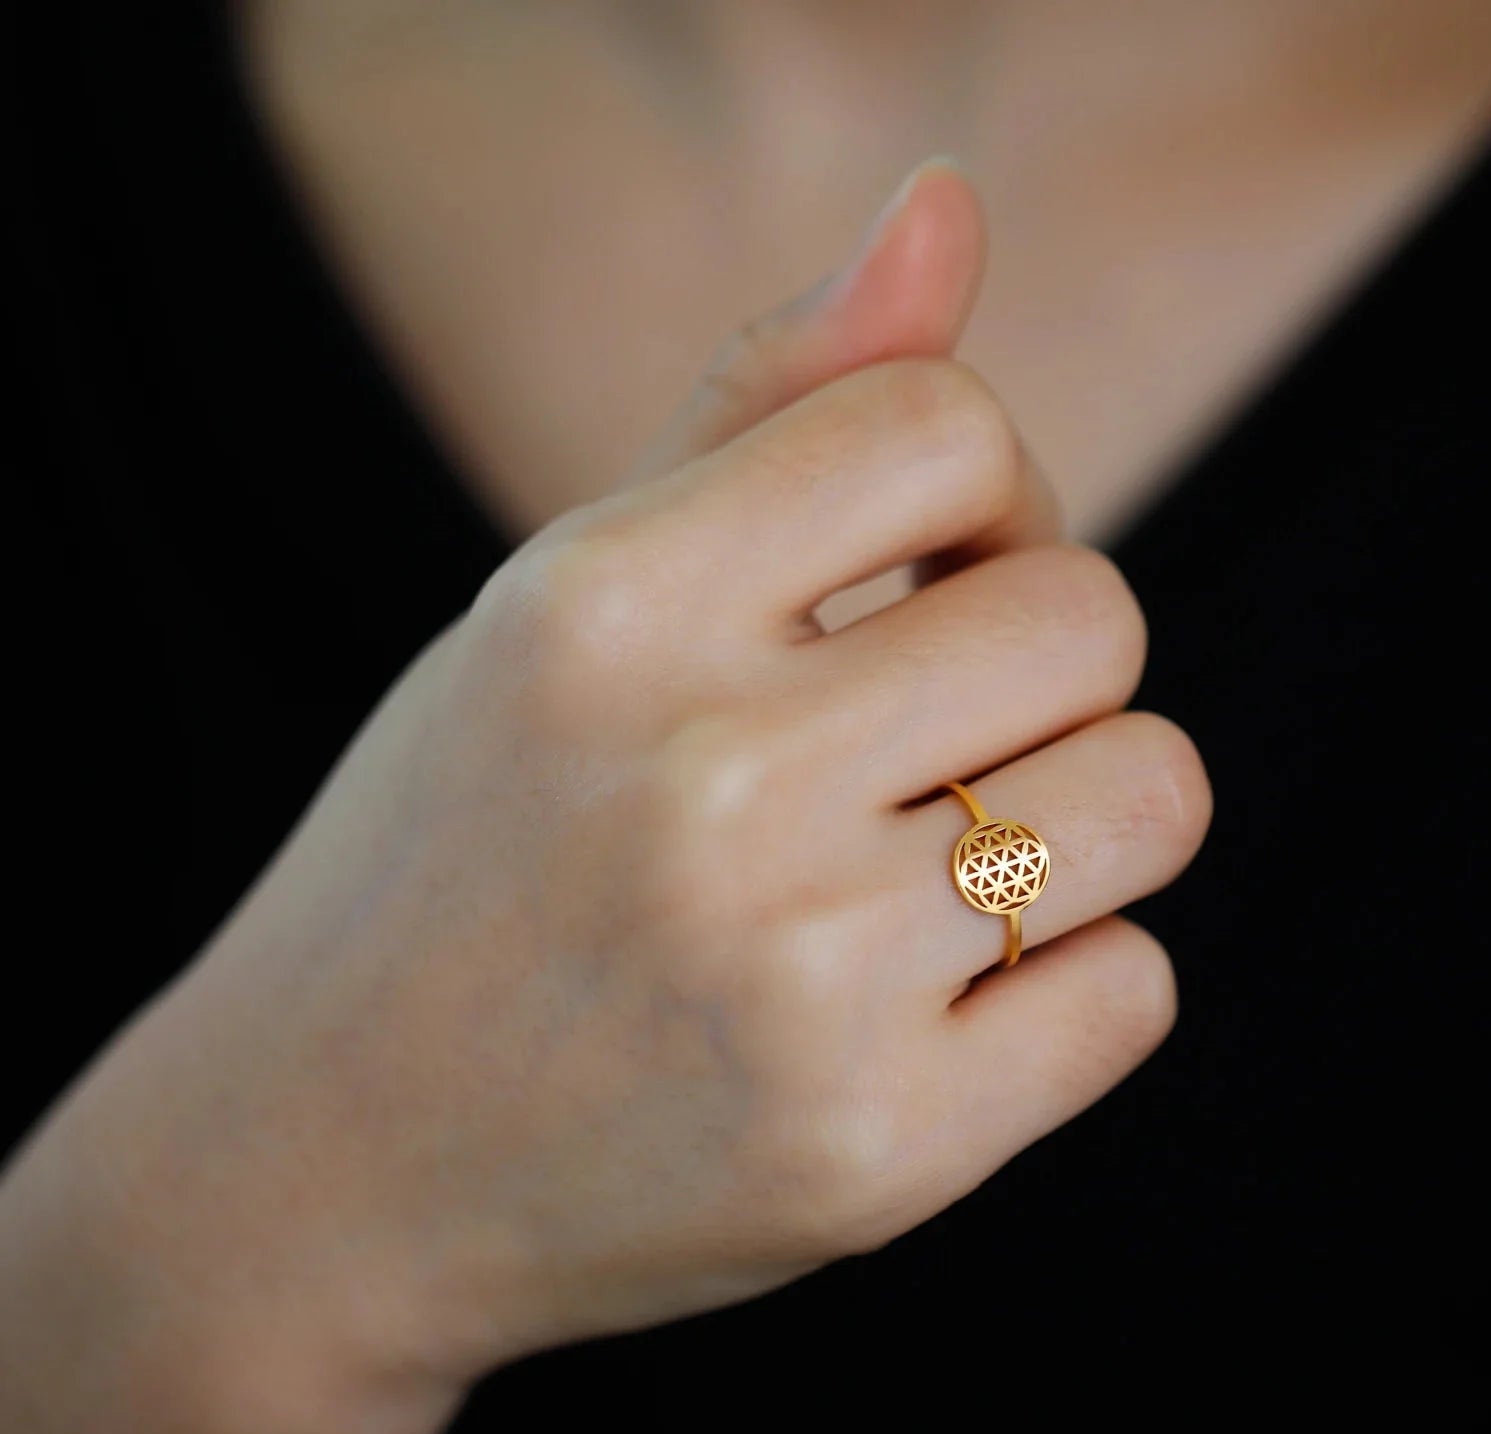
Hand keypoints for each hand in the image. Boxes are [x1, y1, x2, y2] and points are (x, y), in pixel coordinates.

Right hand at [44, 165, 1209, 1392]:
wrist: (326, 1164)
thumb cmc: (469, 851)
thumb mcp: (567, 604)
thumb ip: (764, 399)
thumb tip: (950, 201)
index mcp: (605, 606)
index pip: (949, 428)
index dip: (982, 496)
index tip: (922, 582)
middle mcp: (701, 787)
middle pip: (1092, 614)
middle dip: (1037, 665)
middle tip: (927, 743)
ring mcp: (793, 986)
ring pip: (1154, 793)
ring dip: (1078, 817)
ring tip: (934, 871)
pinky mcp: (874, 1157)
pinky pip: (1134, 991)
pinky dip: (1068, 986)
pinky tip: (932, 1005)